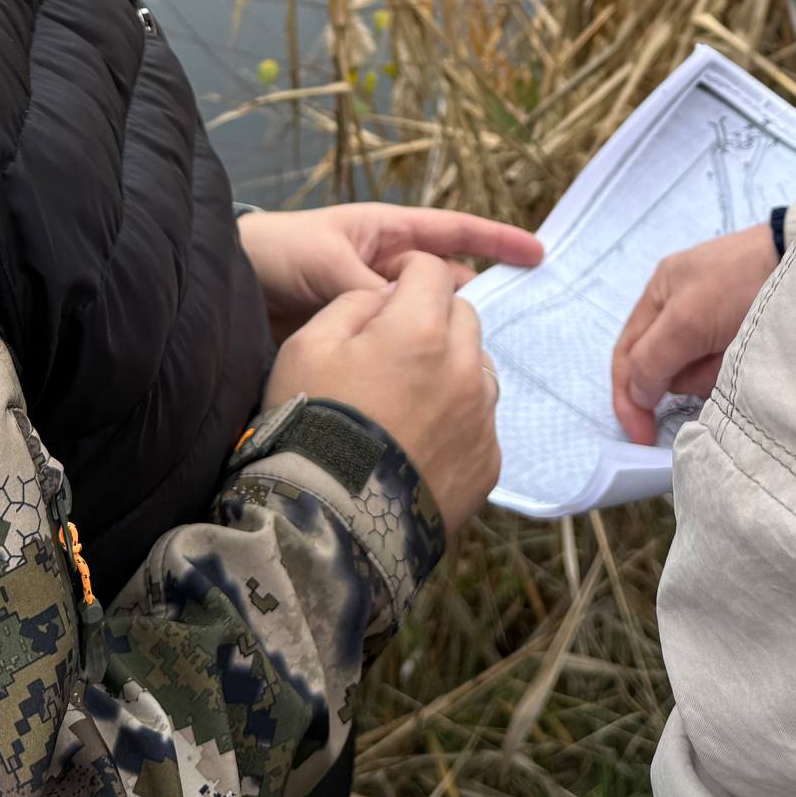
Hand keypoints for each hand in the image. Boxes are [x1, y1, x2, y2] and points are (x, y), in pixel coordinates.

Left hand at [238, 202, 542, 341]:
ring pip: (421, 322)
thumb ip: (371, 287)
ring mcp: (372, 305)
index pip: (453, 232)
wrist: (227, 286)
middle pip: (443, 284)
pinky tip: (432, 385)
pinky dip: (412, 362)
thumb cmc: (277, 253)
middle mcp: (386, 268)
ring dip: (441, 337)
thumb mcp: (328, 260)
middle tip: (504, 332)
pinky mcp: (356, 341)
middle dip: (471, 302)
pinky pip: (394, 349)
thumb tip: (406, 318)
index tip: (537, 254)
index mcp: (387, 234)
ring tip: (473, 366)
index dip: (495, 240)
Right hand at [267, 252, 501, 526]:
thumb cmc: (312, 426)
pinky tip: (421, 440)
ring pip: (478, 369)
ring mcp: (482, 419)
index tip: (392, 287)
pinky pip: (480, 422)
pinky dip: (457, 420)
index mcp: (421, 329)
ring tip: (410, 397)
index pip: (432, 271)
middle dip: (434, 318)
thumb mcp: (307, 346)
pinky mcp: (488, 463)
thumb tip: (389, 297)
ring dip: (451, 368)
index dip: (409, 271)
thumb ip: (353, 304)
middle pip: (463, 317)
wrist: (331, 524)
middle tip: (397, 346)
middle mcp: (465, 368)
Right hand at [610, 225, 778, 442]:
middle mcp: (682, 309)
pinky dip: (733, 369)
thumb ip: (651, 360)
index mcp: (659, 295)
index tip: (642, 439)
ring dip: (714, 373)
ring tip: (740, 352)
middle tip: (717, 366)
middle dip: (688, 376)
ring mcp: (715, 323)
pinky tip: (751, 352)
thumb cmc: (739, 282)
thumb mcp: (685, 320)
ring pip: (698, 373)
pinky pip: (725, 369)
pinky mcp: (744, 336)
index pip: (627, 355)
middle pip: (666, 368)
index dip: (628, 399)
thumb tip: (637, 395)